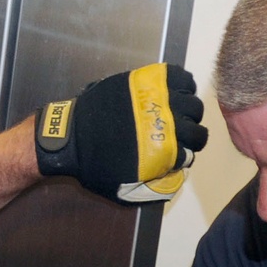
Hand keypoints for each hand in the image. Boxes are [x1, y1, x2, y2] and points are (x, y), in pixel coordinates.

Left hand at [36, 64, 207, 202]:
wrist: (70, 136)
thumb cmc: (94, 164)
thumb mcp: (123, 188)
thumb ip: (149, 188)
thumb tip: (172, 179)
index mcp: (162, 153)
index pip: (189, 154)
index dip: (183, 155)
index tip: (175, 153)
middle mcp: (165, 126)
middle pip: (196, 130)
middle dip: (192, 136)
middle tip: (179, 134)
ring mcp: (158, 101)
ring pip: (193, 104)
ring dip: (189, 111)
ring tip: (178, 113)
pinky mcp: (148, 81)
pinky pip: (180, 77)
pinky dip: (184, 83)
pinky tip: (175, 92)